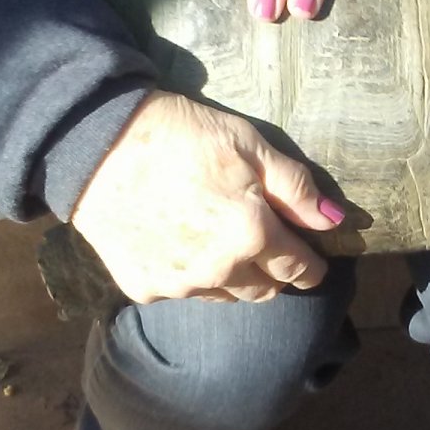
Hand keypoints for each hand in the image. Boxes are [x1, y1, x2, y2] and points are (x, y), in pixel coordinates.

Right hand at [70, 91, 342, 303]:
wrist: (95, 142)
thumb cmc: (180, 134)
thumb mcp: (249, 144)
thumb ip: (296, 188)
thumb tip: (334, 221)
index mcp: (252, 235)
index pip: (300, 268)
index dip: (311, 264)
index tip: (313, 257)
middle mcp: (220, 272)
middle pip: (266, 290)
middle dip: (274, 271)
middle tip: (266, 244)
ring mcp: (179, 286)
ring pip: (226, 295)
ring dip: (234, 277)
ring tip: (221, 242)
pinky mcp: (144, 289)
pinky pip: (182, 292)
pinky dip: (190, 276)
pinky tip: (178, 242)